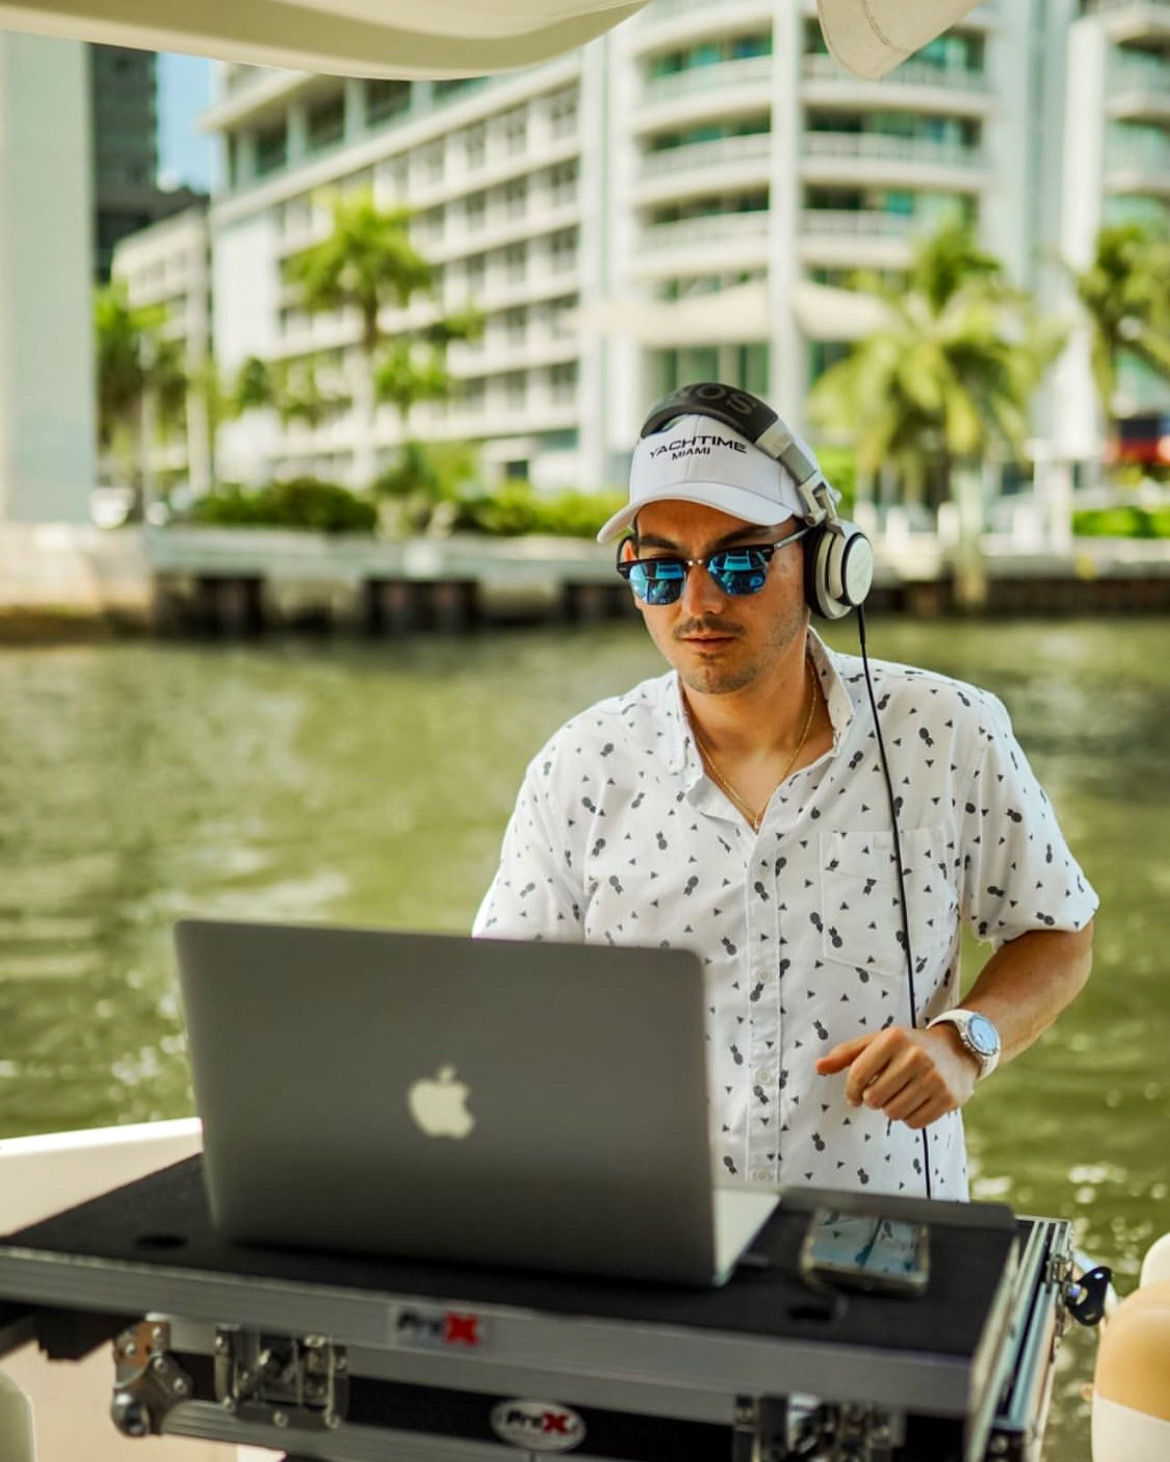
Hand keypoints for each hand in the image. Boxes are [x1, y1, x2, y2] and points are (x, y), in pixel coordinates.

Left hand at [815, 1026, 978, 1129]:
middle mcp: (915, 1056)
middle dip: (872, 1100)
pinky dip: (909, 1118)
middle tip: (881, 1093)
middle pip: (874, 1098)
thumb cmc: (908, 1047)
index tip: (853, 1096)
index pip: (858, 1074)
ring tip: (899, 1095)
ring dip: (891, 1109)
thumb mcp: (878, 1042)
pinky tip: (915, 1102)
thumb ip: (847, 1054)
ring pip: (893, 1113)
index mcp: (894, 1038)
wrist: (957, 1049)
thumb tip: (818, 1067)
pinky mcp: (948, 1098)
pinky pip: (914, 1123)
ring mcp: (934, 1078)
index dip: (851, 1090)